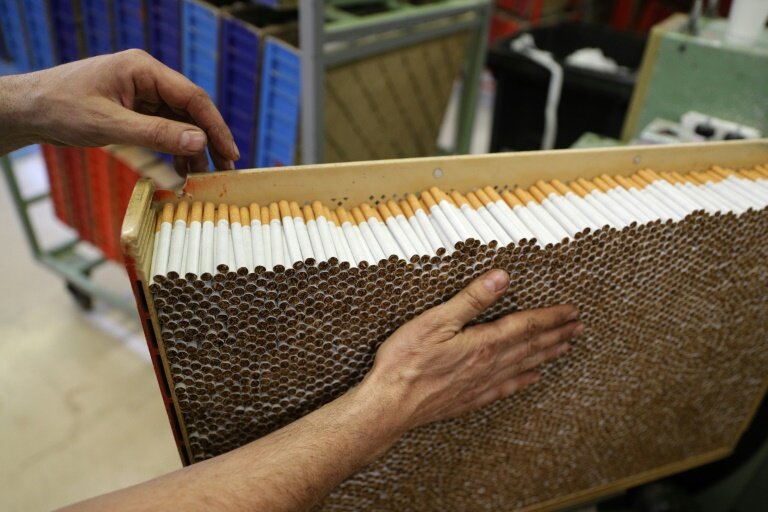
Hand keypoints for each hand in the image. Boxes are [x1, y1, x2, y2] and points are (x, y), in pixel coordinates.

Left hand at [12, 50, 237, 174]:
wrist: (27, 111)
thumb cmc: (60, 107)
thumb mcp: (110, 124)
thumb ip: (157, 133)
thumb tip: (199, 141)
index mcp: (143, 70)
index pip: (192, 97)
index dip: (214, 126)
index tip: (230, 152)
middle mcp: (147, 79)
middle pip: (190, 111)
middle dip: (208, 141)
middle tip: (226, 169)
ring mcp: (141, 95)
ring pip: (179, 123)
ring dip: (191, 149)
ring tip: (201, 176)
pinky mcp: (134, 111)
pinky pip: (163, 130)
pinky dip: (173, 150)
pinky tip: (181, 169)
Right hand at [361, 269, 581, 430]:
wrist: (390, 404)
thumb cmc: (407, 360)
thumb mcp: (437, 320)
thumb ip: (471, 299)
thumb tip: (502, 277)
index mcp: (484, 343)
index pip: (525, 325)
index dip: (550, 317)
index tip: (571, 310)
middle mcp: (489, 365)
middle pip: (530, 346)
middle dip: (556, 334)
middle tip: (579, 327)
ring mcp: (480, 384)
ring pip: (523, 366)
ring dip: (546, 354)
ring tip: (565, 346)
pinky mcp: (469, 398)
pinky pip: (505, 388)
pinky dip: (522, 381)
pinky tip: (532, 378)